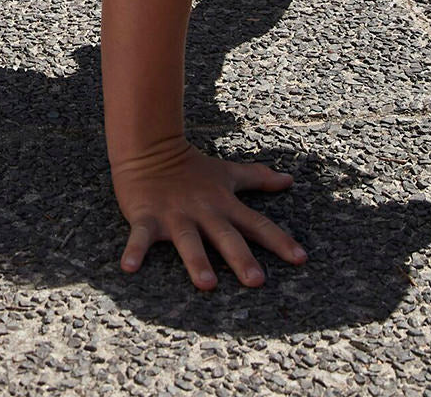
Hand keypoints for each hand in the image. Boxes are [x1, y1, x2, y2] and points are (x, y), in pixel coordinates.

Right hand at [111, 137, 306, 289]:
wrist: (150, 147)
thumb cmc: (191, 167)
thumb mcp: (227, 173)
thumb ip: (258, 178)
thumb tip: (289, 179)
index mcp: (223, 204)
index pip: (257, 223)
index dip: (280, 240)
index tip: (301, 259)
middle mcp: (203, 211)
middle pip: (226, 236)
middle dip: (241, 257)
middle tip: (256, 280)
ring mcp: (175, 215)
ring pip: (188, 240)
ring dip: (197, 260)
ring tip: (206, 284)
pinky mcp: (147, 216)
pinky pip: (140, 236)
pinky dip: (134, 250)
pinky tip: (129, 267)